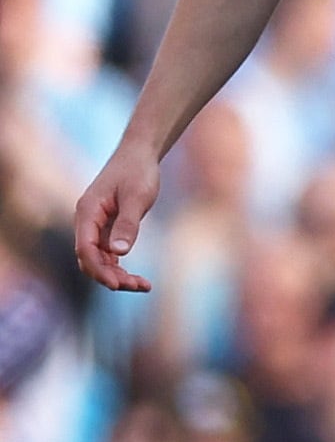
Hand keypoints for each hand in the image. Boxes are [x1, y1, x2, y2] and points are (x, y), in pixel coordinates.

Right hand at [72, 139, 161, 292]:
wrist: (139, 154)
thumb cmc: (138, 172)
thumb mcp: (137, 197)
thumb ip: (128, 224)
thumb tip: (118, 253)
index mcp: (88, 212)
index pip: (85, 249)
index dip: (98, 269)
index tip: (117, 285)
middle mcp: (87, 221)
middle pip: (90, 258)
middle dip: (110, 276)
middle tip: (139, 287)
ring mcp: (95, 225)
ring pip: (99, 259)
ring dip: (117, 275)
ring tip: (143, 286)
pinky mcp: (106, 227)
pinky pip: (108, 253)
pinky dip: (120, 267)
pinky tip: (138, 279)